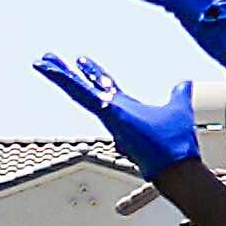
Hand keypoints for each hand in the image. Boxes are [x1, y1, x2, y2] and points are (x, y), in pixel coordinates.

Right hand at [31, 55, 198, 179]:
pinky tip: (49, 68)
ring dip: (60, 75)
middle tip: (51, 59)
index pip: (106, 87)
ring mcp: (109, 114)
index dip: (94, 73)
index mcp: (127, 109)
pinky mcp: (107, 114)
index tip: (82, 60)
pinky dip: (65, 80)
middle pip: (87, 87)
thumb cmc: (176, 146)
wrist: (177, 167)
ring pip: (79, 91)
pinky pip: (82, 94)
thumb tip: (184, 83)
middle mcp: (115, 111)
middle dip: (70, 72)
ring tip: (41, 61)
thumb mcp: (178, 109)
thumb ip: (178, 95)